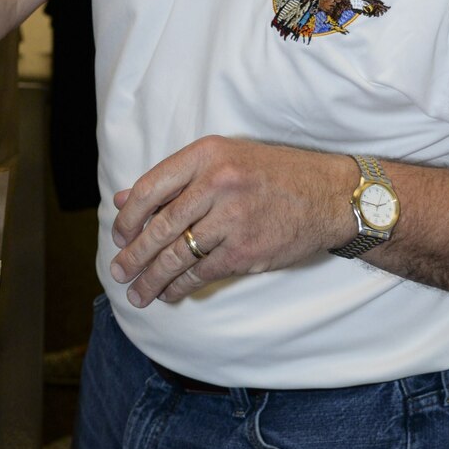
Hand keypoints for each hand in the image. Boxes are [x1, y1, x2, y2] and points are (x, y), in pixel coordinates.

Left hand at [109, 137, 356, 306]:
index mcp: (206, 155)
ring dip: (153, 278)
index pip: (150, 188)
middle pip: (160, 227)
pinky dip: (182, 286)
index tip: (119, 235)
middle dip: (134, 256)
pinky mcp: (246, 250)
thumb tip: (121, 201)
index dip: (128, 218)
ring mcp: (232, 217)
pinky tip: (170, 293)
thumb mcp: (224, 161)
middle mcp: (217, 182)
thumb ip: (173, 181)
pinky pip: (202, 272)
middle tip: (118, 273)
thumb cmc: (273, 176)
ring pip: (178, 255)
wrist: (329, 195)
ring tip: (139, 293)